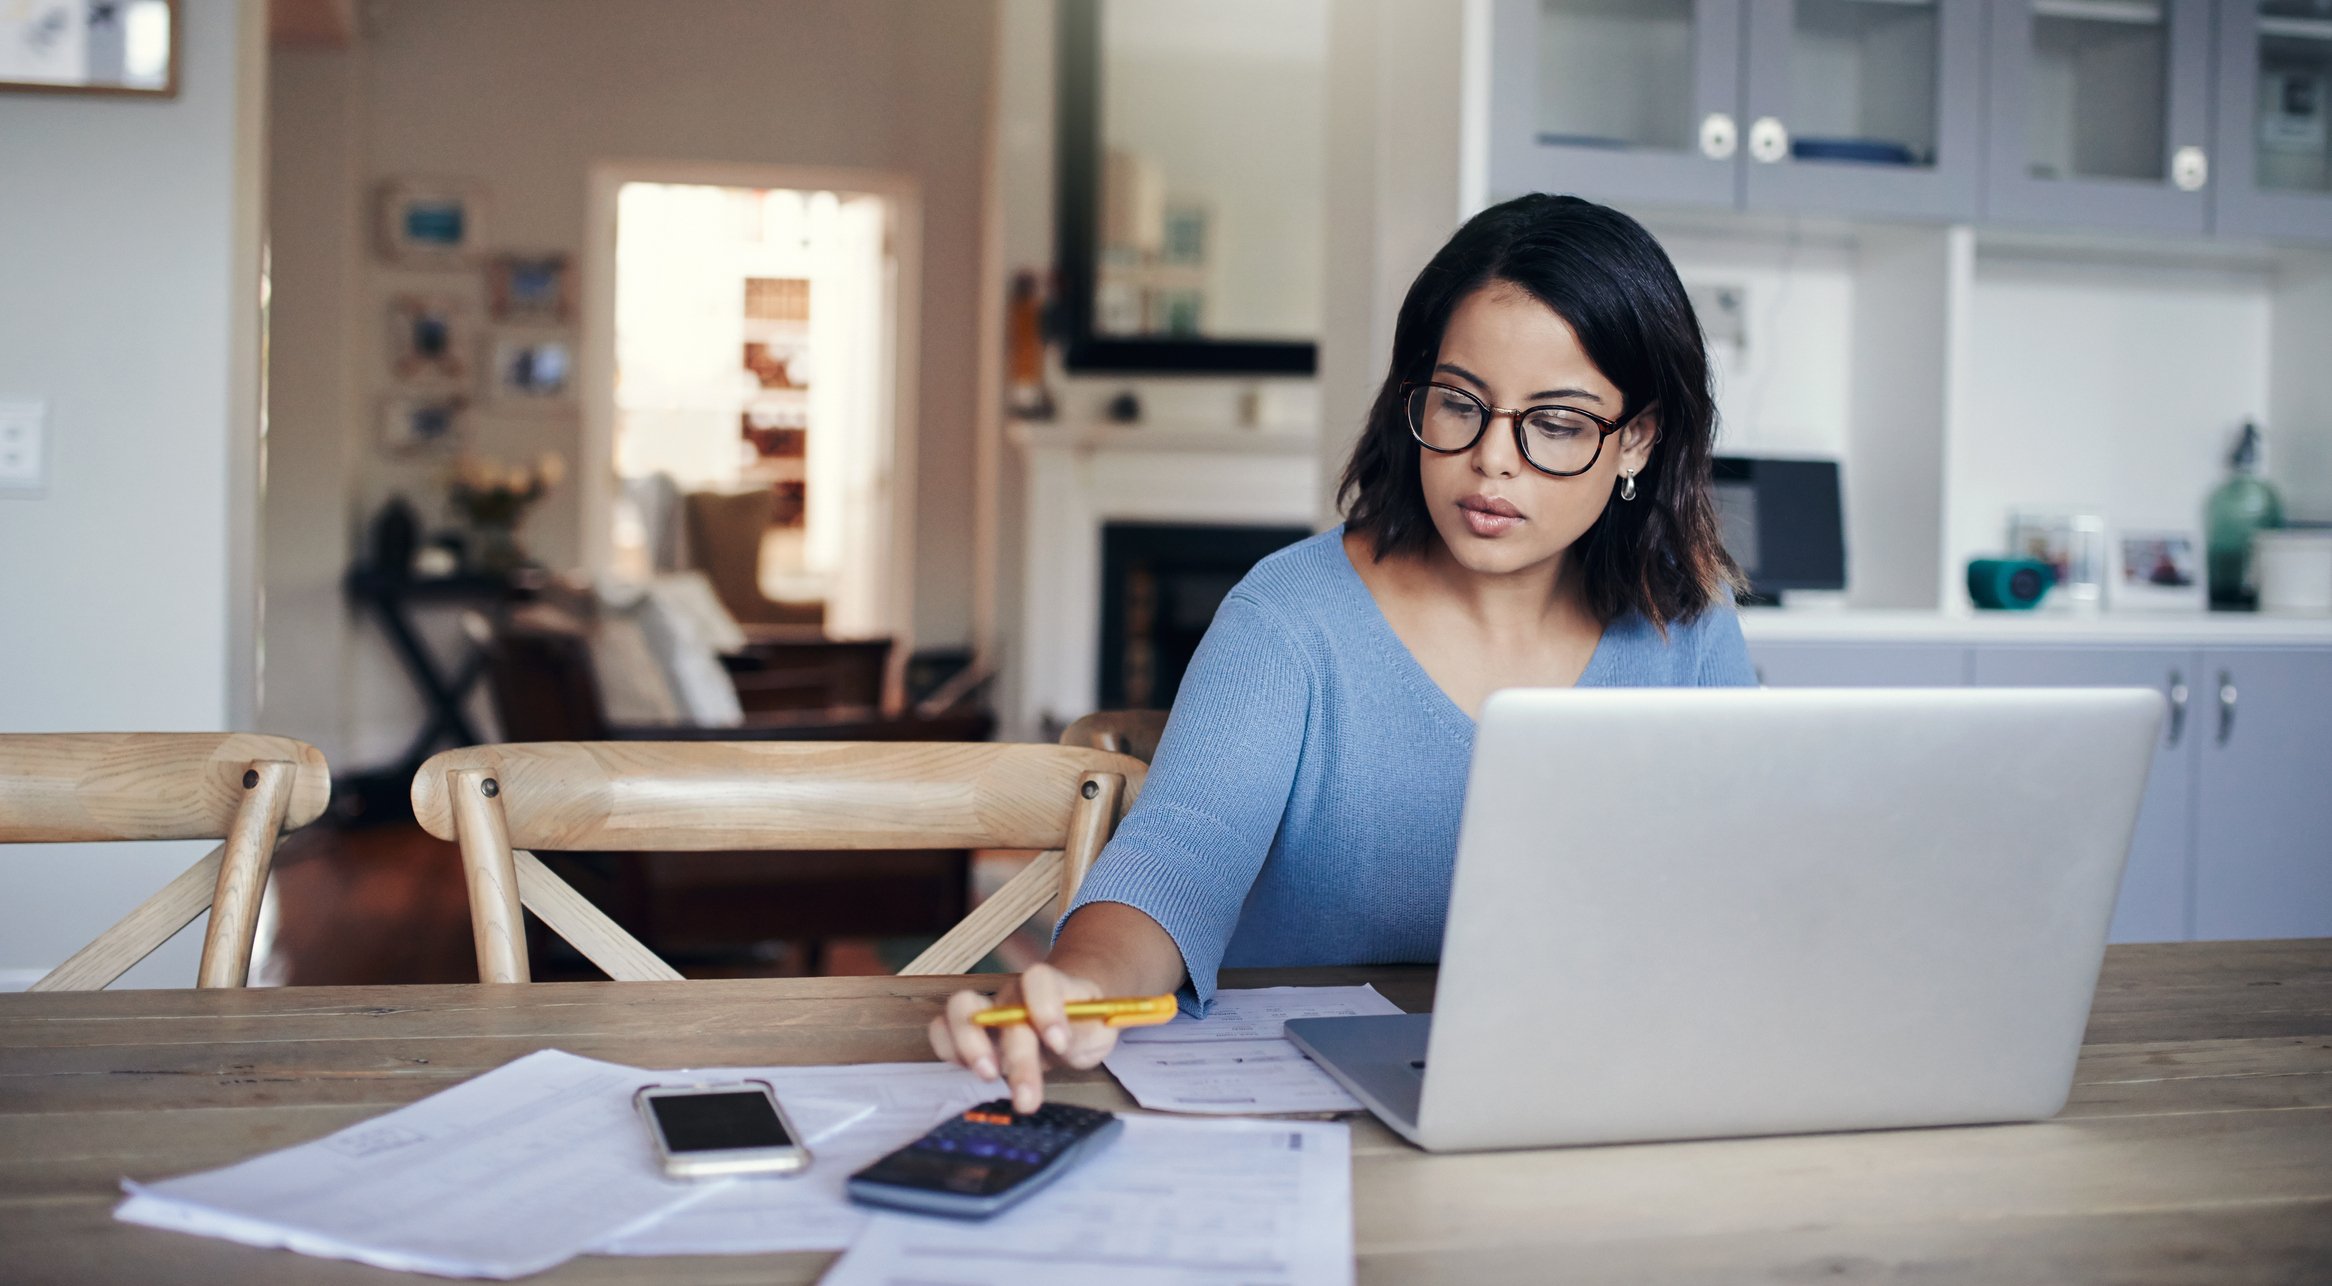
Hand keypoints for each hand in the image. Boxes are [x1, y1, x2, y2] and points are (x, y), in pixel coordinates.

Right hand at [929, 963, 1116, 1112]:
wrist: (1070, 1018)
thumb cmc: (1084, 1024)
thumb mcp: (1100, 1030)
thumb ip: (1087, 1033)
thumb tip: (1060, 1044)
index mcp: (1052, 986)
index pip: (1039, 979)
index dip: (1045, 1008)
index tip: (1059, 1042)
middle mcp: (1015, 994)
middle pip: (1003, 1010)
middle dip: (1015, 1056)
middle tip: (1026, 1096)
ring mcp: (989, 1009)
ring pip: (960, 1007)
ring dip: (969, 1044)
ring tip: (989, 1075)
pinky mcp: (968, 1030)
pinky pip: (941, 1029)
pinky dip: (948, 1050)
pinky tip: (973, 1072)